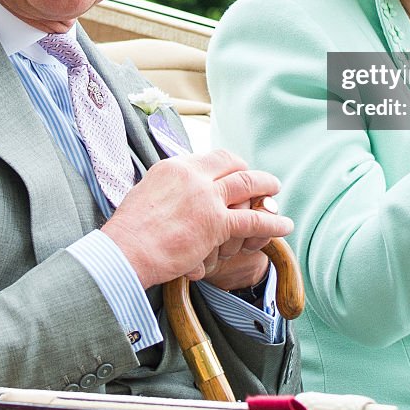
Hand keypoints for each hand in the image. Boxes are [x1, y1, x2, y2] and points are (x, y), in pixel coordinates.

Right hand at [102, 150, 292, 287]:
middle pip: (232, 164)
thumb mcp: (145, 195)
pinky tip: (284, 224)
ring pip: (248, 185)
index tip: (233, 171)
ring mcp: (207, 198)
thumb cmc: (129, 233)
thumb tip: (174, 197)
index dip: (227, 164)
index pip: (210, 157)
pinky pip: (253, 220)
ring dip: (266, 187)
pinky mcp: (216, 223)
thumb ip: (166, 190)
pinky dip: (272, 222)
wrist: (125, 252)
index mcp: (174, 166)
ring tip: (276, 191)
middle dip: (249, 171)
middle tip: (260, 179)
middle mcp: (193, 175)